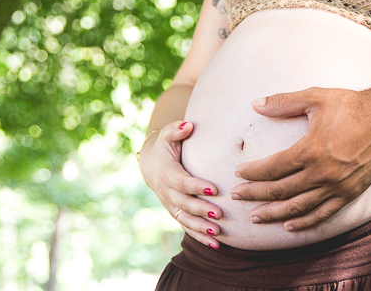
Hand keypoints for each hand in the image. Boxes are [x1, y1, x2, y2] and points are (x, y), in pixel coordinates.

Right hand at [138, 121, 224, 248]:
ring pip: (185, 220)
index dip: (196, 186)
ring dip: (201, 228)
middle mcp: (167, 193)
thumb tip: (188, 125)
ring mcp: (171, 205)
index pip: (182, 182)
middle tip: (219, 214)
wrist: (151, 164)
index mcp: (167, 174)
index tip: (213, 188)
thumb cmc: (165, 146)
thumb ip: (176, 130)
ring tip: (218, 234)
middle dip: (201, 210)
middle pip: (185, 204)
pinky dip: (200, 237)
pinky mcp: (176, 213)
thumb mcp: (167, 135)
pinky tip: (217, 245)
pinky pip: (187, 227)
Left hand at [232, 87, 370, 231]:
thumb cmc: (352, 105)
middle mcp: (321, 173)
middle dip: (255, 194)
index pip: (272, 168)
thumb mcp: (316, 97)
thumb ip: (284, 102)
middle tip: (238, 196)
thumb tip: (256, 104)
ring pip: (298, 207)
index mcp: (310, 150)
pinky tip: (290, 226)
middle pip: (280, 190)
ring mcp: (337, 186)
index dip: (253, 172)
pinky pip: (323, 214)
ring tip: (256, 216)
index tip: (239, 173)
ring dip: (274, 214)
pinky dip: (305, 222)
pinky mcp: (350, 193)